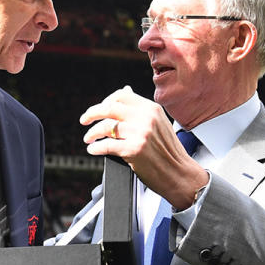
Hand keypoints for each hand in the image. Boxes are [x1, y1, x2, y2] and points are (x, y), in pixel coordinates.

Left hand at [80, 86, 207, 210]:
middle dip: (92, 113)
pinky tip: (94, 149)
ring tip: (89, 138)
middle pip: (109, 108)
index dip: (106, 101)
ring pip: (105, 127)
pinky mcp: (134, 150)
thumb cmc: (169, 152)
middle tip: (84, 120)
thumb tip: (125, 90)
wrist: (179, 174)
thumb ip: (141, 109)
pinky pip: (106, 145)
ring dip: (92, 133)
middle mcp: (146, 118)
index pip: (122, 96)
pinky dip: (96, 147)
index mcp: (151, 109)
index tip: (98, 110)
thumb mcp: (159, 123)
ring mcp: (140, 134)